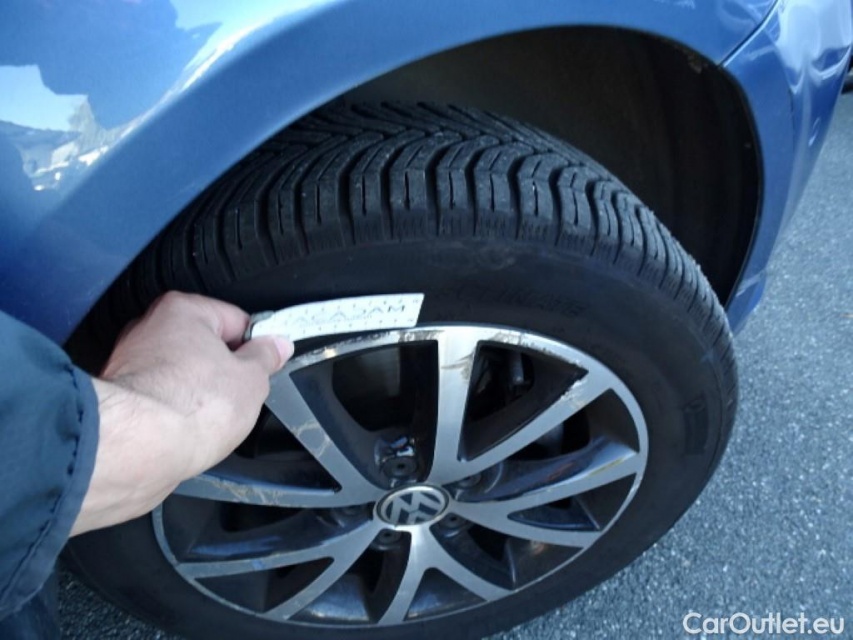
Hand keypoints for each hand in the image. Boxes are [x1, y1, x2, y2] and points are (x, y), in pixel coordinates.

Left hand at [71, 292, 292, 535]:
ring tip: (211, 417)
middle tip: (242, 394)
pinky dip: (174, 412)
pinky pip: (161, 399)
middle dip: (224, 370)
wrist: (140, 449)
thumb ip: (266, 358)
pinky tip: (185, 429)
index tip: (266, 363)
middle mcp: (149, 329)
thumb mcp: (252, 379)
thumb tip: (275, 346)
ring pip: (181, 375)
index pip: (235, 319)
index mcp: (183, 311)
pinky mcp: (119, 398)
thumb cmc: (189, 407)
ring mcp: (129, 363)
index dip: (256, 345)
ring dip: (198, 394)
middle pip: (204, 346)